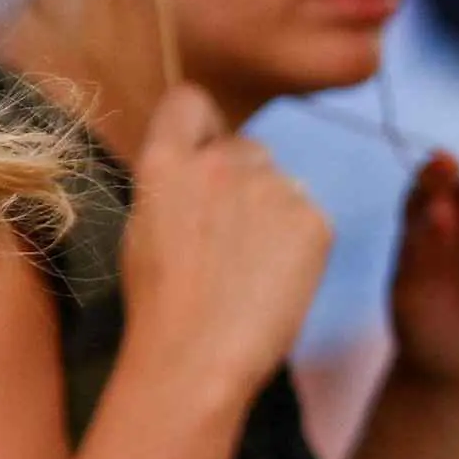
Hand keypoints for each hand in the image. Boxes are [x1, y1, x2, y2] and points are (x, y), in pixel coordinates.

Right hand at [113, 84, 334, 407]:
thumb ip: (174, 184)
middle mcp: (220, 162)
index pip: (190, 101)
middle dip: (244, 180)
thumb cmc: (161, 307)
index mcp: (167, 162)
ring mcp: (272, 188)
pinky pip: (311, 217)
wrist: (196, 357)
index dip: (202, 125)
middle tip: (231, 240)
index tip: (206, 153)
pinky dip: (301, 244)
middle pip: (247, 147)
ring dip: (274, 213)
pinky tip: (275, 282)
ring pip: (284, 183)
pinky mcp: (314, 220)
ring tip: (250, 271)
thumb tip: (202, 166)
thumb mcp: (145, 228)